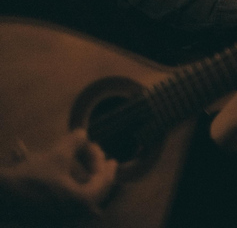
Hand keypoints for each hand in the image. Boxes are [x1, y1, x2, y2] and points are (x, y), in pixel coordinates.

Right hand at [2, 130, 116, 218]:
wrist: (1, 195)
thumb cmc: (31, 176)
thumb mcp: (57, 155)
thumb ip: (75, 142)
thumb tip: (83, 133)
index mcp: (82, 201)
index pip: (103, 183)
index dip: (105, 165)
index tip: (110, 157)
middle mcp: (75, 214)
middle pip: (96, 193)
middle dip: (100, 174)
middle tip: (106, 162)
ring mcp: (62, 219)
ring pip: (83, 199)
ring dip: (86, 182)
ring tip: (89, 168)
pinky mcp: (50, 219)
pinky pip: (69, 204)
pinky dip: (73, 190)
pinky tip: (71, 178)